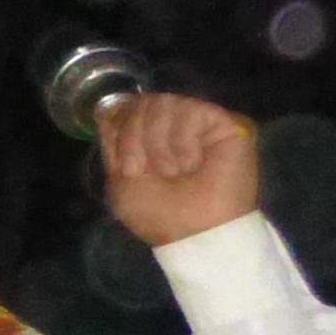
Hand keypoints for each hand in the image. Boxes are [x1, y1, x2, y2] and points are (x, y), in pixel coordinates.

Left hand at [98, 91, 259, 248]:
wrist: (196, 232)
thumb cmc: (159, 213)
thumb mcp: (121, 180)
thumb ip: (114, 143)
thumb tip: (108, 110)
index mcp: (149, 135)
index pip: (125, 107)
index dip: (120, 130)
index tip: (127, 165)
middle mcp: (175, 123)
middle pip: (141, 103)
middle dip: (136, 141)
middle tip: (150, 172)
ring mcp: (201, 120)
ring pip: (164, 102)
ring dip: (161, 145)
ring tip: (176, 172)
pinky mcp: (228, 122)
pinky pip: (191, 110)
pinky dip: (184, 142)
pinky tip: (194, 164)